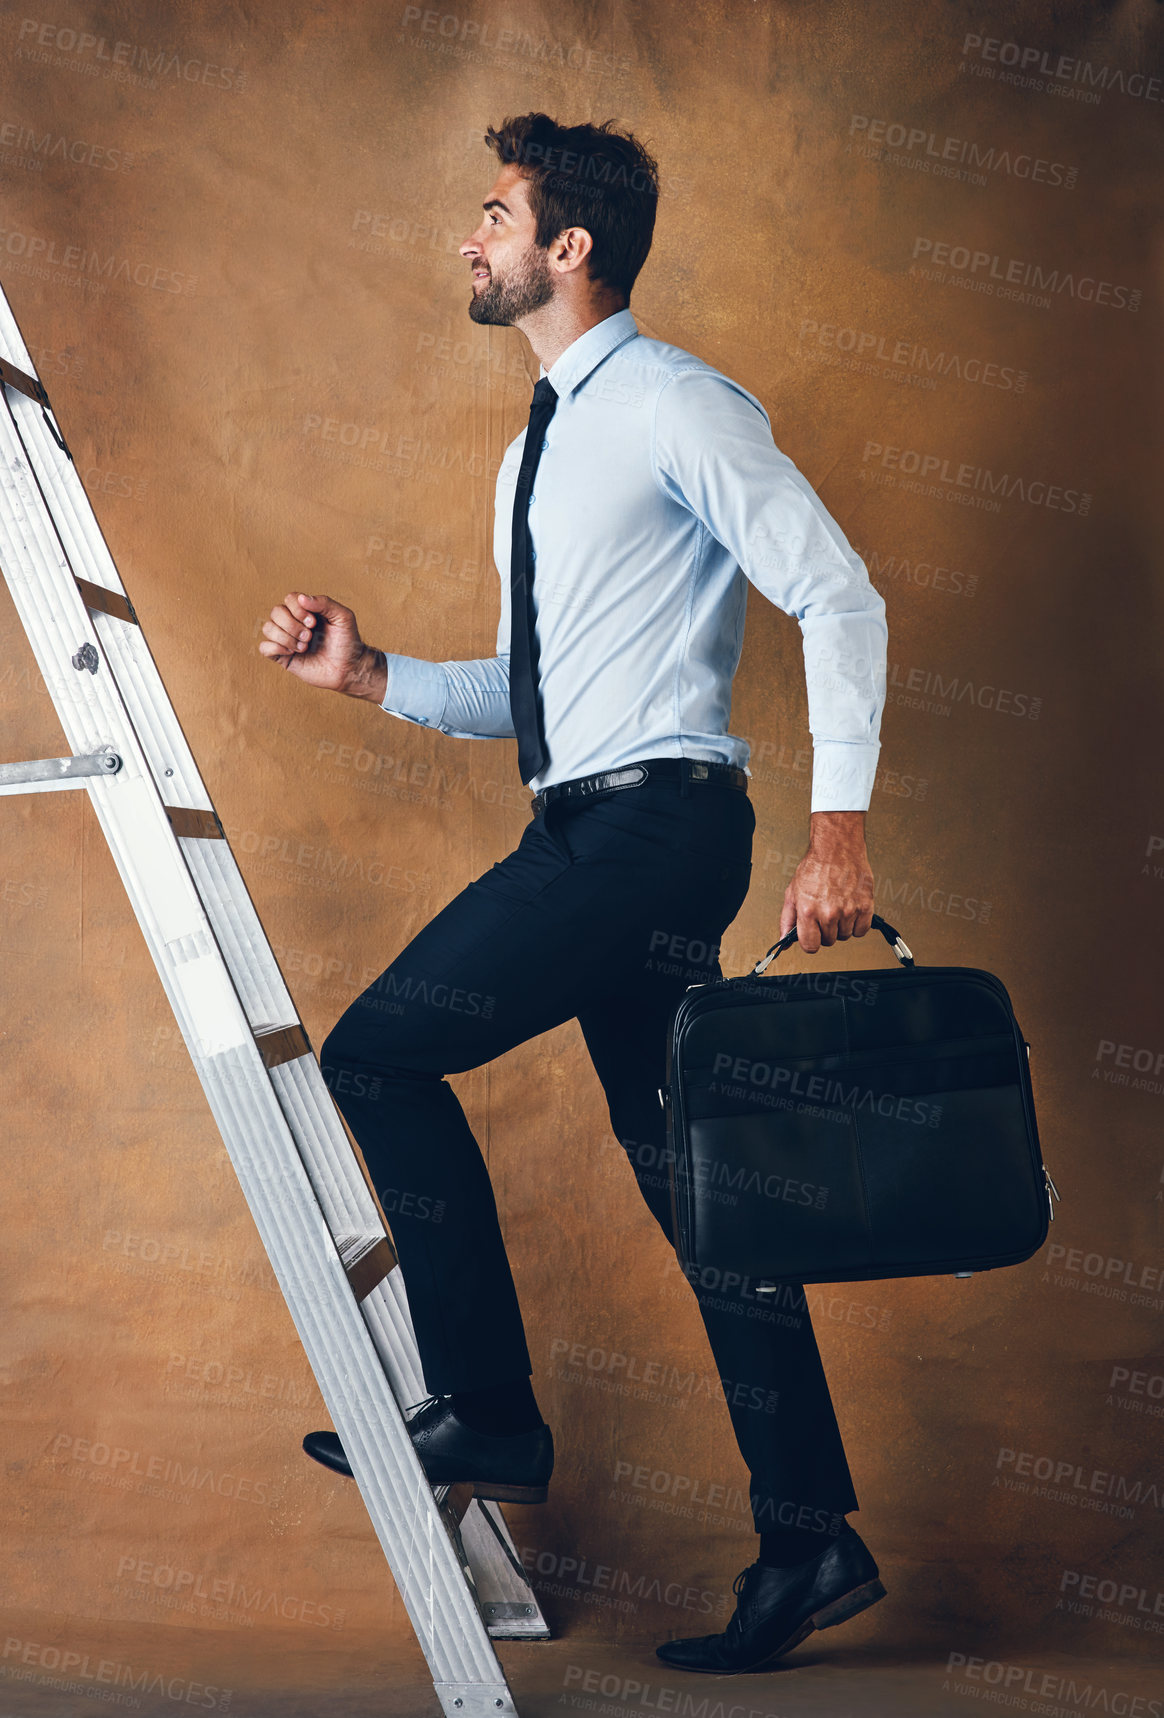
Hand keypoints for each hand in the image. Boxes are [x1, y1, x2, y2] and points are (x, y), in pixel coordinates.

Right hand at [258, 591, 386, 700]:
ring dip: (285, 637)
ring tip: (303, 647)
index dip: (297, 609)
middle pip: (276, 612)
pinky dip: (275, 647)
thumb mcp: (343, 617)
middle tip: (309, 637)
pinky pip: (264, 647)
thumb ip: (325, 603)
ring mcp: (286, 639)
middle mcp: (293, 622)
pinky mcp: (282, 656)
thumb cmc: (347, 641)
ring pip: (268, 628)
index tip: (313, 623)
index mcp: (306, 611)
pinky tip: (292, 652)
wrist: (348, 668)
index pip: (290, 599)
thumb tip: (301, 598)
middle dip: (292, 625)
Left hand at [780, 810, 873, 953]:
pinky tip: (850, 910)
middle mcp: (829, 913)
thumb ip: (788, 920)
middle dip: (825, 931)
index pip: (810, 946)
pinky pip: (861, 930)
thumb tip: (785, 941)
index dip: (810, 941)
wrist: (837, 848)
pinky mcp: (865, 906)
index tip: (812, 935)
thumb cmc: (815, 867)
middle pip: (829, 941)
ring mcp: (848, 911)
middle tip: (825, 913)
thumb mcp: (793, 892)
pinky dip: (857, 924)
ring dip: (841, 926)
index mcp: (808, 911)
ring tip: (837, 907)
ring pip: (845, 936)